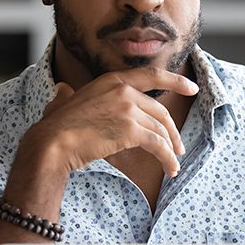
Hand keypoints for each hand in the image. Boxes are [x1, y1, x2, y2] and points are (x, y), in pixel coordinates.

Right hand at [27, 67, 198, 177]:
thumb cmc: (54, 126)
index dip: (175, 81)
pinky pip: (158, 144)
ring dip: (170, 149)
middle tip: (177, 147)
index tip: (192, 87)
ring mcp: (128, 108)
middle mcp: (123, 90)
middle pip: (159, 111)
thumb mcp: (63, 101)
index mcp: (112, 80)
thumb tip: (62, 91)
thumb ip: (67, 94)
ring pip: (161, 130)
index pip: (151, 75)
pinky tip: (169, 169)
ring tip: (173, 164)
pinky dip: (167, 158)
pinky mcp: (130, 130)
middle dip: (172, 131)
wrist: (52, 142)